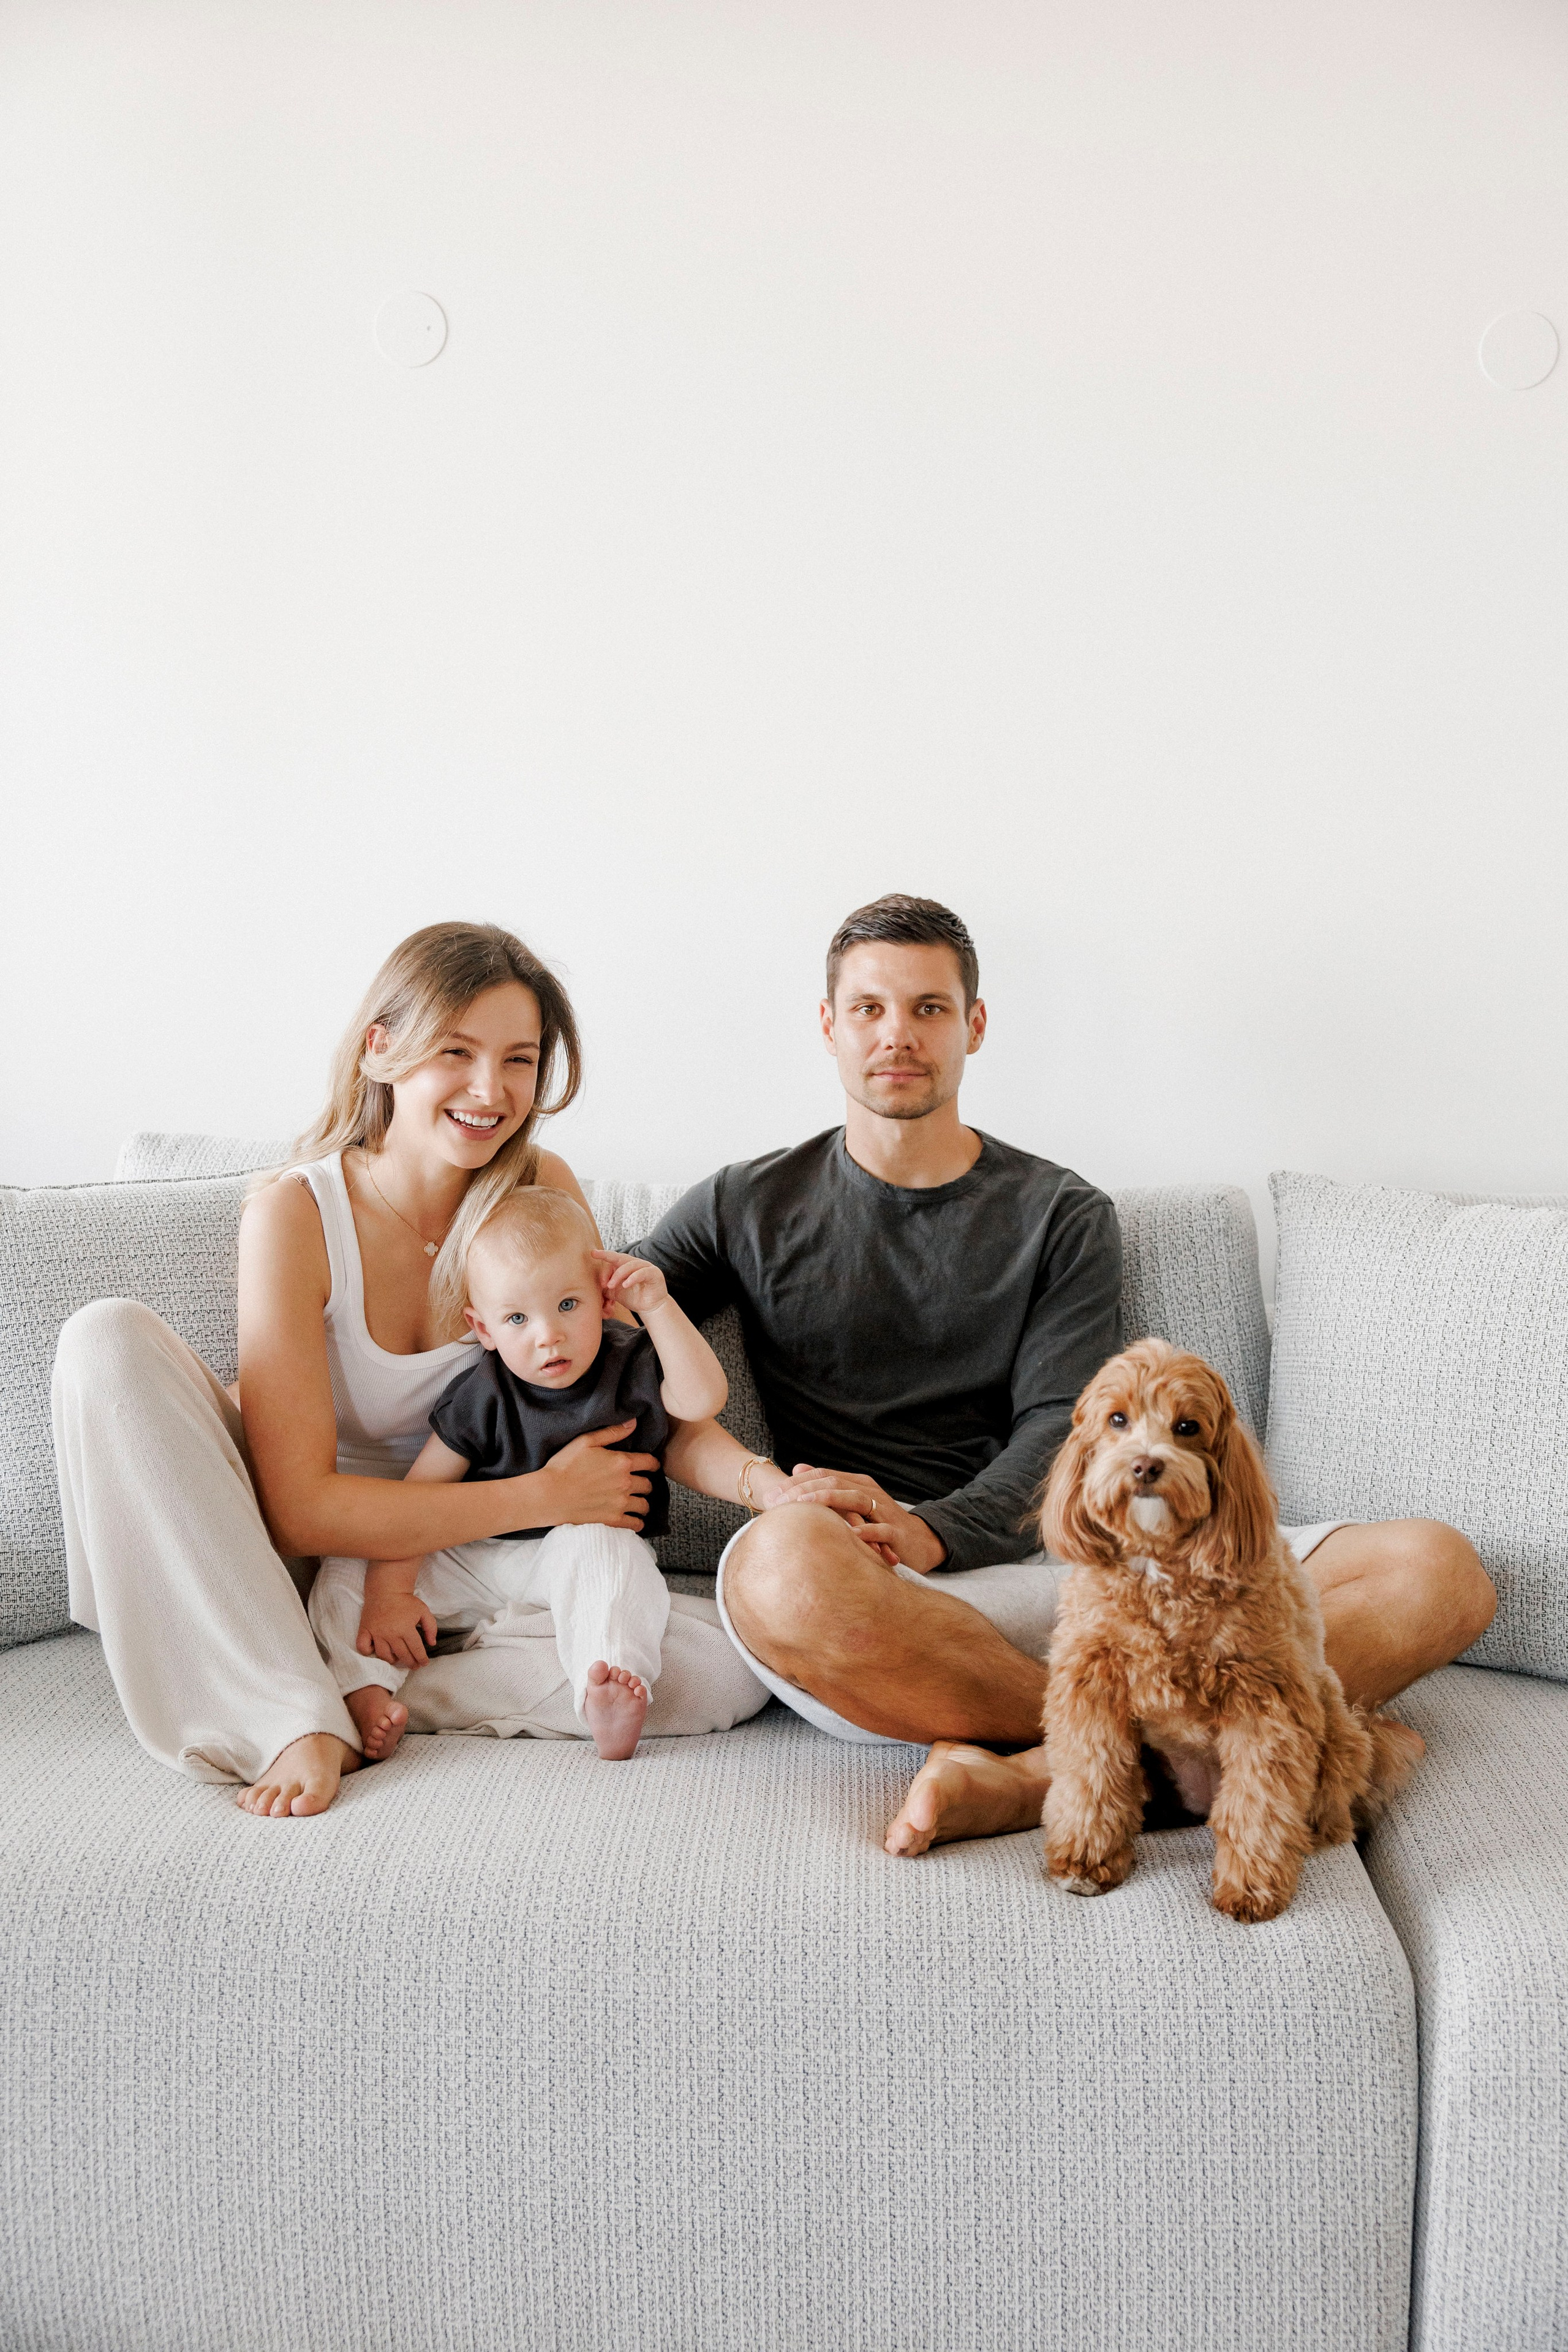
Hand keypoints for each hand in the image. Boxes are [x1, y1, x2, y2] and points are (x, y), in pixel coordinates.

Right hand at [356, 1588, 438, 1668]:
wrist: (386, 1589)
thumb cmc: (405, 1601)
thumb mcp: (424, 1611)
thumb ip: (431, 1627)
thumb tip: (432, 1643)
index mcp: (406, 1628)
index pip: (416, 1650)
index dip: (422, 1659)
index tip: (424, 1663)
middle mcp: (391, 1633)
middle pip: (402, 1655)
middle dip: (410, 1663)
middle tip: (414, 1665)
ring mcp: (376, 1633)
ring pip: (383, 1655)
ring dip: (392, 1660)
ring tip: (397, 1659)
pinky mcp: (365, 1630)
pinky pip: (363, 1647)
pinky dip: (368, 1652)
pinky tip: (376, 1650)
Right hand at [538, 1421, 660, 1529]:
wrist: (550, 1494)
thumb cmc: (565, 1465)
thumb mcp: (586, 1441)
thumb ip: (612, 1432)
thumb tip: (633, 1423)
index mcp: (621, 1463)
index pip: (650, 1462)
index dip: (653, 1463)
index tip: (651, 1465)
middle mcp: (625, 1483)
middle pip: (648, 1485)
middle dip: (646, 1483)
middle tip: (640, 1484)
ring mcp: (620, 1503)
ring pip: (644, 1505)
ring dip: (643, 1503)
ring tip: (638, 1502)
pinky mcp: (612, 1520)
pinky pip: (635, 1524)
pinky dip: (638, 1523)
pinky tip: (636, 1521)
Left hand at [590, 1250, 669, 1320]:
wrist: (651, 1308)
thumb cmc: (634, 1298)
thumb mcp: (615, 1293)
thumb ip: (606, 1287)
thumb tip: (593, 1285)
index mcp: (625, 1265)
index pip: (612, 1260)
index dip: (603, 1265)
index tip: (593, 1261)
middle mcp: (635, 1263)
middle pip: (620, 1257)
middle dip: (607, 1257)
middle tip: (596, 1260)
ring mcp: (645, 1267)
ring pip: (629, 1265)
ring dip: (618, 1275)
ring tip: (610, 1286)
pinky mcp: (654, 1273)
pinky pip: (642, 1272)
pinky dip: (632, 1278)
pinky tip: (625, 1285)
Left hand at [774, 1464, 946, 1573]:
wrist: (921, 1541)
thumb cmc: (880, 1523)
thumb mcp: (852, 1502)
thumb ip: (827, 1486)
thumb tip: (797, 1467)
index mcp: (857, 1484)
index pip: (822, 1476)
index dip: (796, 1483)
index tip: (771, 1495)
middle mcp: (869, 1492)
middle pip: (833, 1484)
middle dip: (803, 1491)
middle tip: (777, 1502)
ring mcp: (883, 1510)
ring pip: (853, 1499)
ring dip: (827, 1502)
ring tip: (803, 1507)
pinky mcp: (896, 1532)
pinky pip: (880, 1529)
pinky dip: (864, 1530)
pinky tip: (847, 1534)